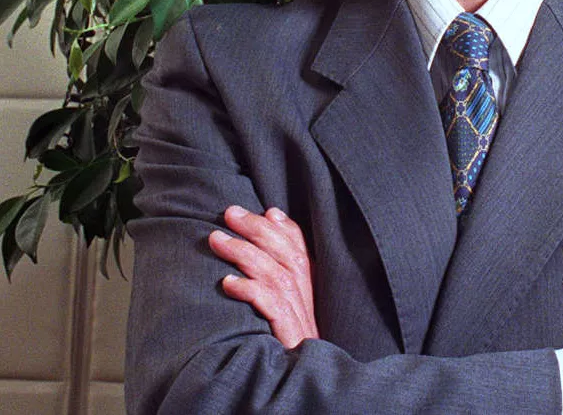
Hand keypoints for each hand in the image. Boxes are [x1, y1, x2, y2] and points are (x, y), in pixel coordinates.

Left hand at [208, 205, 318, 347]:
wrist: (297, 389)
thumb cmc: (287, 350)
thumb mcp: (289, 313)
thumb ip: (281, 283)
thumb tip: (264, 251)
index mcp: (308, 292)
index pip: (301, 250)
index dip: (286, 228)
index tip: (267, 210)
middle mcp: (307, 301)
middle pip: (286, 255)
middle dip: (257, 230)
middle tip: (229, 214)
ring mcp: (299, 319)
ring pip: (276, 274)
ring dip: (244, 253)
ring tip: (217, 240)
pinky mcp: (288, 338)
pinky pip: (271, 307)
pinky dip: (251, 290)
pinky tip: (229, 283)